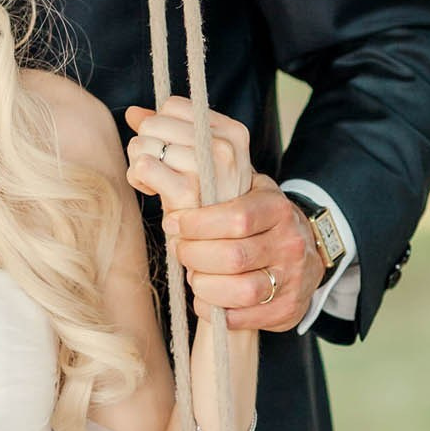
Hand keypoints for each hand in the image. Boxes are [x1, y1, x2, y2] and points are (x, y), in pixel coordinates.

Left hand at [125, 98, 323, 330]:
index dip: (192, 220)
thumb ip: (186, 147)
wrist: (293, 257)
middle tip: (177, 244)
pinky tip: (203, 297)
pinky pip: (240, 316)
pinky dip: (214, 308)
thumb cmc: (240, 211)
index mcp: (270, 200)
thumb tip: (136, 113)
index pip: (231, 213)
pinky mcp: (286, 308)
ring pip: (235, 286)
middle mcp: (287, 236)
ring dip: (200, 279)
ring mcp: (290, 274)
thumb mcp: (223, 178)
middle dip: (191, 250)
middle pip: (229, 251)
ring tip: (189, 269)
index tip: (171, 215)